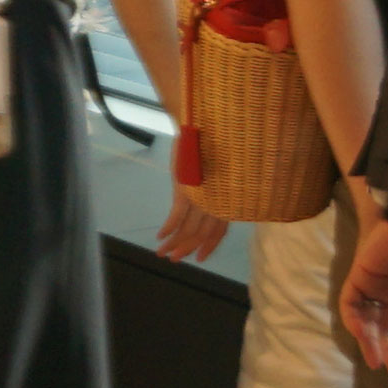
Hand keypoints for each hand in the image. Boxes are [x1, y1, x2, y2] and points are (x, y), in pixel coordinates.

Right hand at [152, 144, 227, 264]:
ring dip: (174, 243)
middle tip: (175, 260)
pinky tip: (161, 237)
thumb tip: (206, 205)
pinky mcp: (187, 189)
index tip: (199, 258)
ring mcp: (202, 195)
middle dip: (187, 248)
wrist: (201, 126)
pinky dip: (168, 229)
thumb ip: (213, 191)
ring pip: (188, 228)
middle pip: (202, 233)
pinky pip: (177, 216)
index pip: (219, 229)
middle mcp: (216, 200)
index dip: (209, 246)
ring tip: (163, 254)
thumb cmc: (211, 146)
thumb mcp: (216, 172)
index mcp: (226, 197)